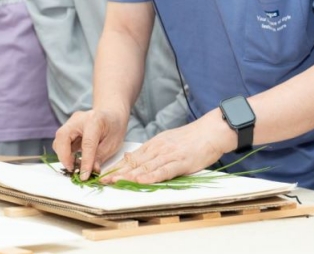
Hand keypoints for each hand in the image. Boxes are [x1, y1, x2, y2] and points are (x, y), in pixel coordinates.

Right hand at [53, 109, 126, 180]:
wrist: (110, 113)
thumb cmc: (113, 127)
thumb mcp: (113, 143)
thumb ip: (101, 156)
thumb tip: (91, 171)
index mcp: (95, 121)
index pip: (87, 143)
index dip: (85, 161)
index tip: (84, 176)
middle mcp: (79, 119)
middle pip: (63, 136)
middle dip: (64, 156)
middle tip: (72, 169)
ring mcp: (71, 122)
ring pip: (58, 139)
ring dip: (63, 155)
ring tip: (74, 165)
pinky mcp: (67, 127)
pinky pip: (60, 141)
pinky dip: (64, 152)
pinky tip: (74, 159)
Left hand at [101, 112, 231, 184]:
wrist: (211, 131)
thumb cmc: (192, 138)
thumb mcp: (168, 141)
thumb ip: (154, 150)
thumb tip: (137, 158)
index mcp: (155, 145)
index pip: (132, 157)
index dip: (118, 166)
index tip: (104, 174)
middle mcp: (158, 149)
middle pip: (134, 163)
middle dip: (117, 172)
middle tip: (103, 180)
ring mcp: (169, 155)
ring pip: (145, 167)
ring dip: (129, 176)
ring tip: (115, 182)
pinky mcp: (181, 162)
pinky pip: (163, 170)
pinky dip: (150, 177)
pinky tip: (140, 181)